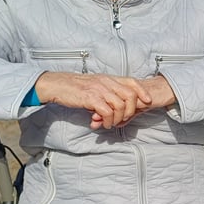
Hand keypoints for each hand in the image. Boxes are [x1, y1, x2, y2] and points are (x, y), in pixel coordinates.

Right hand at [35, 71, 158, 129]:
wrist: (56, 86)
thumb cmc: (74, 88)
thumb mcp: (94, 87)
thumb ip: (106, 94)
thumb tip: (115, 108)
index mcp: (108, 79)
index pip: (132, 82)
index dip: (142, 92)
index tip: (147, 102)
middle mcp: (106, 82)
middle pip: (130, 95)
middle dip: (131, 111)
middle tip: (123, 120)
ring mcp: (99, 90)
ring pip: (120, 106)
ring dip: (118, 119)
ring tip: (111, 124)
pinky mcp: (91, 98)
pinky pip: (107, 112)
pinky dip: (108, 121)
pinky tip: (102, 124)